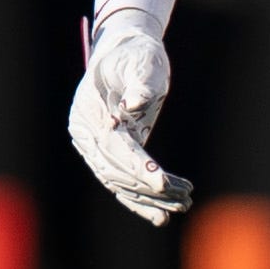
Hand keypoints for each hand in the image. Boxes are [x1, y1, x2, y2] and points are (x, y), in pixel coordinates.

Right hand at [68, 10, 190, 225]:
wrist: (123, 52)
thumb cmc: (136, 55)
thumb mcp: (143, 61)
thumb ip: (141, 81)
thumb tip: (135, 104)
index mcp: (88, 112)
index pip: (113, 146)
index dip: (138, 165)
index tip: (163, 181)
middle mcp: (85, 133)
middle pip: (115, 170)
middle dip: (150, 188)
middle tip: (184, 197)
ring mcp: (92, 146)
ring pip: (119, 182)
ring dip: (150, 198)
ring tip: (183, 204)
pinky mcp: (106, 153)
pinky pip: (120, 183)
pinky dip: (139, 201)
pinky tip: (161, 216)